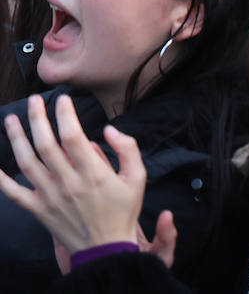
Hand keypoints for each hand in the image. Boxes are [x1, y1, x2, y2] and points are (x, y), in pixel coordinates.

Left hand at [0, 95, 174, 269]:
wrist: (105, 247)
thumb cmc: (123, 210)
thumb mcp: (138, 178)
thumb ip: (128, 149)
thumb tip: (109, 129)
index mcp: (93, 173)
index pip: (73, 136)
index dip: (65, 115)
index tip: (63, 99)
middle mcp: (68, 182)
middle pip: (46, 144)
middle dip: (37, 118)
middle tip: (35, 100)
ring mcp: (50, 196)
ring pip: (27, 162)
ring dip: (16, 138)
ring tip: (11, 119)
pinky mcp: (38, 209)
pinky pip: (13, 193)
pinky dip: (0, 179)